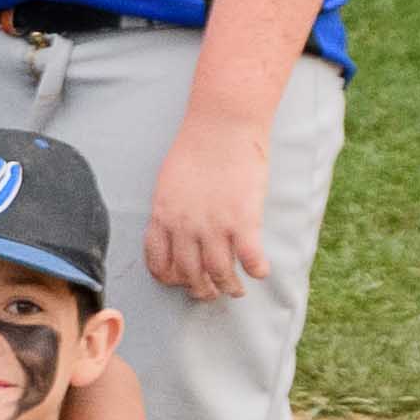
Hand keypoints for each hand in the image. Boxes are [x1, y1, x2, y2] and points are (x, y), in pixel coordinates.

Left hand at [144, 107, 273, 301]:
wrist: (222, 125)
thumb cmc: (195, 147)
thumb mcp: (169, 181)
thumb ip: (172, 208)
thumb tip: (176, 228)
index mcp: (163, 216)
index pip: (159, 261)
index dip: (170, 278)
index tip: (180, 281)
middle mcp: (186, 227)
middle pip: (190, 273)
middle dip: (201, 290)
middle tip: (211, 293)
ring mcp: (215, 225)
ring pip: (220, 272)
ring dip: (229, 287)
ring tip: (237, 290)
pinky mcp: (244, 220)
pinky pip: (250, 258)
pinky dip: (256, 270)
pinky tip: (260, 271)